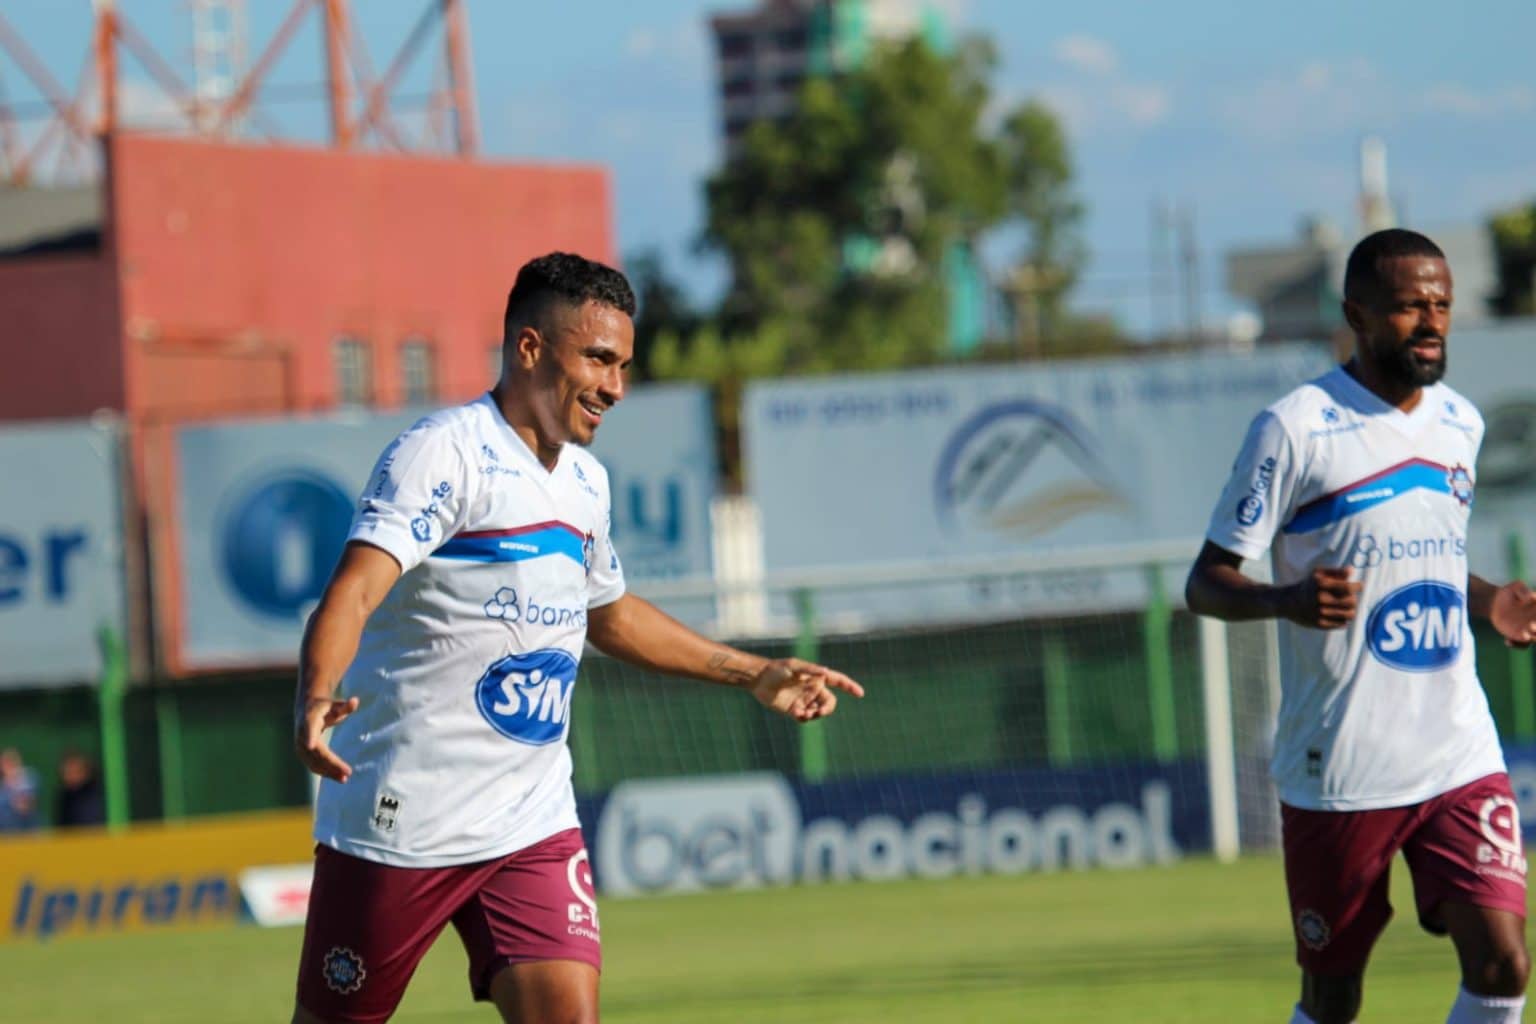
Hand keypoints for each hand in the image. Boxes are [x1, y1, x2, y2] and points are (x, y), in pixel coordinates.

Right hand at [294, 696, 359, 781]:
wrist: (306, 711)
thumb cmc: (325, 708)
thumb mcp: (335, 705)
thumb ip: (346, 706)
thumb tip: (356, 701)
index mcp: (308, 720)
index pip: (308, 729)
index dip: (309, 736)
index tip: (311, 746)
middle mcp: (302, 735)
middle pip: (316, 751)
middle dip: (331, 763)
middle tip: (348, 772)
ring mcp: (301, 746)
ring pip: (314, 762)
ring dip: (329, 772)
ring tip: (345, 778)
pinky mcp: (303, 755)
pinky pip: (313, 766)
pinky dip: (325, 772)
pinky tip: (339, 777)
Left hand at [749, 658, 864, 722]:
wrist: (758, 679)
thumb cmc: (776, 669)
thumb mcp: (793, 666)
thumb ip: (810, 670)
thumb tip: (826, 672)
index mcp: (816, 678)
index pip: (838, 681)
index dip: (850, 687)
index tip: (860, 693)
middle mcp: (813, 690)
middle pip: (830, 703)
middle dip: (827, 709)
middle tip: (819, 712)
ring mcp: (804, 701)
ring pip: (818, 712)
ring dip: (814, 714)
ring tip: (803, 713)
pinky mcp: (794, 710)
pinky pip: (805, 718)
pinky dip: (804, 718)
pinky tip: (796, 713)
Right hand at [1283, 567, 1360, 628]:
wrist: (1287, 602)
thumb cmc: (1307, 585)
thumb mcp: (1317, 573)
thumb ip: (1335, 572)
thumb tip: (1351, 570)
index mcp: (1322, 584)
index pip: (1349, 588)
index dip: (1358, 586)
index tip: (1359, 586)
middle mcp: (1321, 599)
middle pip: (1352, 602)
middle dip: (1354, 598)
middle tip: (1350, 597)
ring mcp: (1320, 612)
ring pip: (1349, 614)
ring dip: (1351, 610)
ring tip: (1347, 607)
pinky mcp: (1320, 624)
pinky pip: (1342, 624)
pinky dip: (1343, 619)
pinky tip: (1338, 614)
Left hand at [1491, 581, 1535, 647]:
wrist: (1496, 603)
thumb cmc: (1509, 593)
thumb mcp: (1515, 587)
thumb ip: (1523, 590)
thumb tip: (1532, 597)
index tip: (1534, 618)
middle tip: (1531, 626)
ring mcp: (1529, 630)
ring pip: (1535, 638)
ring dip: (1531, 639)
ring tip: (1524, 636)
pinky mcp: (1520, 636)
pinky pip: (1522, 644)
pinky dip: (1516, 644)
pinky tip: (1507, 641)